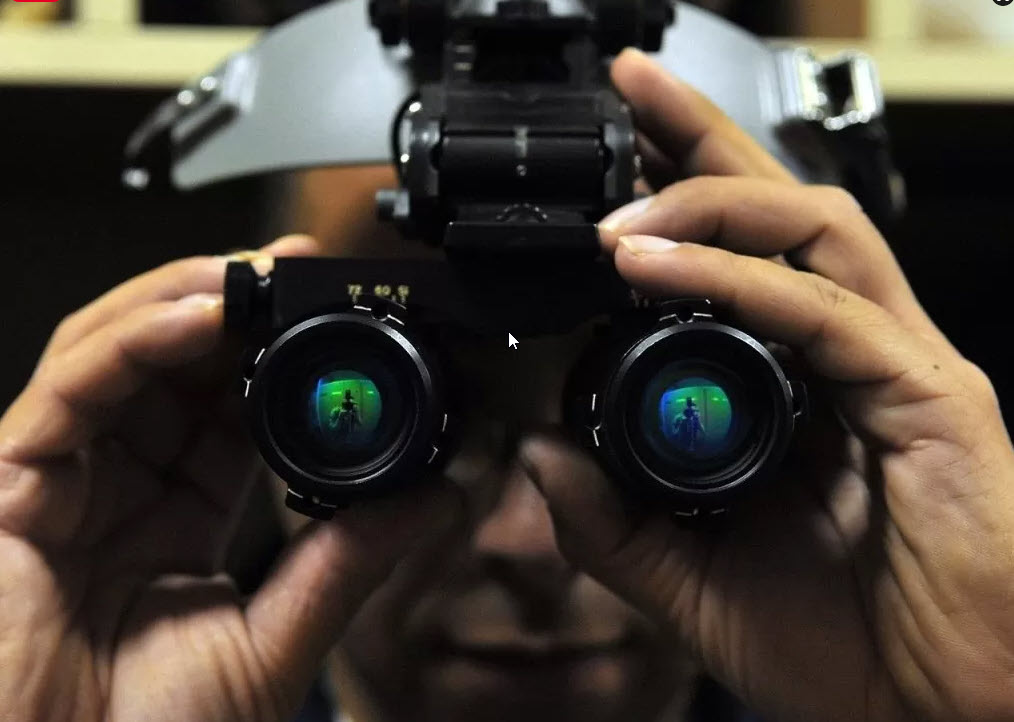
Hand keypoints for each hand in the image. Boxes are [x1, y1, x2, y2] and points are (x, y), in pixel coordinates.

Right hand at [0, 235, 462, 721]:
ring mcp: (59, 483)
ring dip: (182, 301)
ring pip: (111, 354)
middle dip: (228, 305)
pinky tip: (197, 316)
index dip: (271, 353)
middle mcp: (114, 489)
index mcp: (174, 519)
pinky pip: (67, 391)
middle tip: (294, 266)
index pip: (223, 408)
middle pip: (167, 365)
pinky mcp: (5, 488)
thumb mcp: (271, 644)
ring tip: (252, 273)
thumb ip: (343, 565)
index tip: (329, 312)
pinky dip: (130, 342)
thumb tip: (430, 500)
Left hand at [522, 49, 1013, 721]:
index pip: (742, 258)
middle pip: (782, 206)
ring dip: (714, 194)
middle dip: (701, 137)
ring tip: (620, 205)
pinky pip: (828, 312)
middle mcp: (856, 355)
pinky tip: (658, 264)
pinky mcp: (931, 398)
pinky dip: (740, 279)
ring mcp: (899, 366)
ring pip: (816, 229)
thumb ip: (615, 525)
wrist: (936, 717)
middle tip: (631, 88)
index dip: (679, 201)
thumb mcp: (694, 582)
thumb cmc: (845, 649)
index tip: (604, 178)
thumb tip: (540, 457)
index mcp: (804, 387)